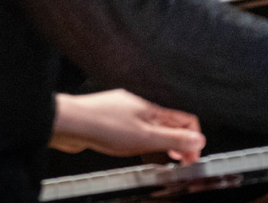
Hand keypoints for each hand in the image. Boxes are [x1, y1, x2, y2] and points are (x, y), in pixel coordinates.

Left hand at [50, 90, 204, 164]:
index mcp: (152, 108)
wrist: (68, 123)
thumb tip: (199, 139)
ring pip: (152, 126)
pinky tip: (138, 149)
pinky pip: (136, 129)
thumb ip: (172, 139)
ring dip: (163, 141)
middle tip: (182, 161)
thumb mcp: (144, 138)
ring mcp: (125, 111)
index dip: (193, 139)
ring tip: (166, 158)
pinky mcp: (111, 119)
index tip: (192, 158)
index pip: (184, 119)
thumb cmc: (102, 125)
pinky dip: (145, 140)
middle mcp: (140, 106)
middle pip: (169, 122)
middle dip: (180, 141)